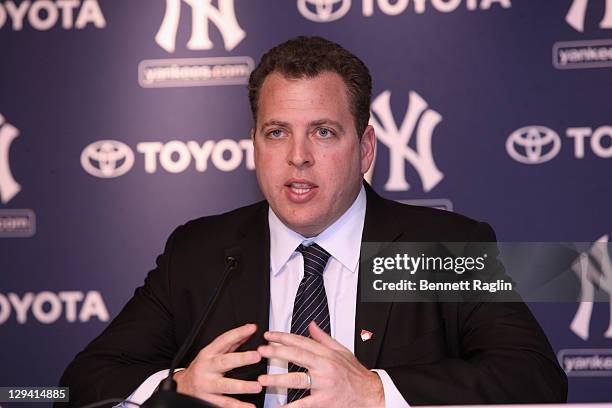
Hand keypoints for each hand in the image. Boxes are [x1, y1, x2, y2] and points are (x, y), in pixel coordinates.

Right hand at [174, 323, 262, 407]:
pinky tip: (250, 407)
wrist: (181, 388)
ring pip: (225, 386)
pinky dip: (237, 406)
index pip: (223, 340)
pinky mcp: (207, 400)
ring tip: (257, 386)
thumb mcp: (212, 353)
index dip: (238, 333)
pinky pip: (224, 404)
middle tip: (257, 356)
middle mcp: (206, 368)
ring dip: (242, 386)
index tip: (252, 328)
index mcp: (208, 354)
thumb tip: (249, 330)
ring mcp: (206, 385)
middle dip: (241, 358)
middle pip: (224, 362)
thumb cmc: (201, 368)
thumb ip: (231, 343)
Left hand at [257, 322, 383, 407]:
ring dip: (278, 379)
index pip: (302, 342)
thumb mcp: (342, 351)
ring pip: (297, 379)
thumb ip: (323, 338)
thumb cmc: (355, 374)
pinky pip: (304, 404)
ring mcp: (324, 384)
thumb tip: (311, 325)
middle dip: (277, 352)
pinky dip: (290, 407)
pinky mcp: (324, 401)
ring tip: (262, 379)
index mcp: (327, 353)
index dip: (284, 337)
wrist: (370, 394)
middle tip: (261, 350)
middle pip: (297, 356)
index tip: (269, 336)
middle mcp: (325, 366)